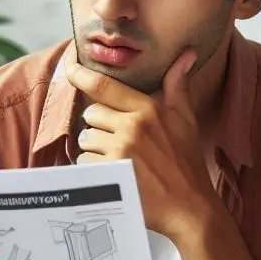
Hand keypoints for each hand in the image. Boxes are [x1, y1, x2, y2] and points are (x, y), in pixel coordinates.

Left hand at [65, 45, 218, 241]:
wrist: (190, 206)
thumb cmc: (187, 163)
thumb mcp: (185, 119)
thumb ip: (178, 85)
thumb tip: (188, 53)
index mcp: (148, 109)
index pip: (104, 86)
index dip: (81, 75)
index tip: (70, 68)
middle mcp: (132, 126)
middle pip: (92, 115)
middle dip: (100, 127)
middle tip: (121, 143)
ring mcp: (120, 150)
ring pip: (86, 140)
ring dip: (95, 150)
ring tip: (118, 161)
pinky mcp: (110, 173)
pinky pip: (85, 162)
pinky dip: (94, 169)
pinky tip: (113, 174)